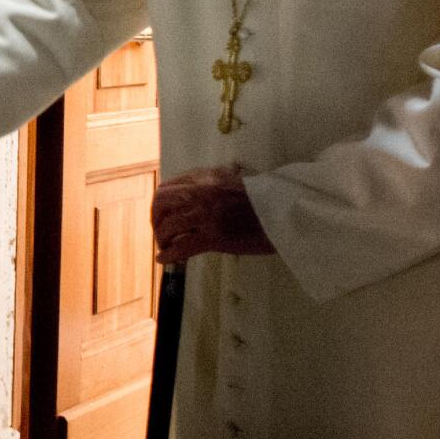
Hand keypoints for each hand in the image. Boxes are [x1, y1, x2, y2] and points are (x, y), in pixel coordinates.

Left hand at [150, 165, 274, 264]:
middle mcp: (200, 193)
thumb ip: (214, 179)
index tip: (162, 214)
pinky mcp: (213, 237)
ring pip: (169, 227)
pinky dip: (170, 255)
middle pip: (162, 204)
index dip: (160, 204)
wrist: (282, 212)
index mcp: (205, 178)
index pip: (168, 187)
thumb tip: (200, 183)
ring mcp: (205, 215)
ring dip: (163, 239)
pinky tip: (165, 260)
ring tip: (165, 248)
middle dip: (157, 220)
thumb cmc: (263, 197)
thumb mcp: (235, 178)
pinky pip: (181, 247)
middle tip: (161, 232)